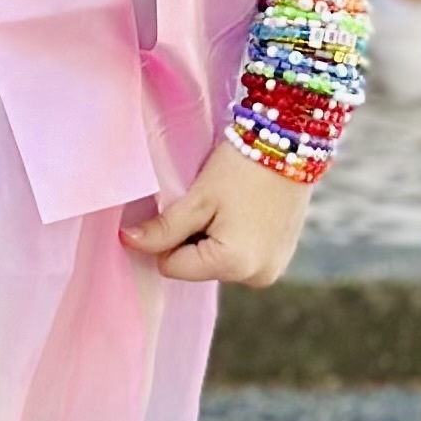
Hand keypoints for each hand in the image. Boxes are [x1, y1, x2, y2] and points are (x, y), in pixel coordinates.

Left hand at [122, 133, 314, 289]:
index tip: (187, 205)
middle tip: (211, 202)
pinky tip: (243, 210)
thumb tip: (128, 242)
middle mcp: (256, 278)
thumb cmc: (242, 166)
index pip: (172, 266)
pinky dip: (233, 238)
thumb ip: (163, 228)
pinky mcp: (281, 259)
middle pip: (196, 267)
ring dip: (213, 238)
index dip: (168, 237)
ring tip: (229, 204)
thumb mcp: (198, 197)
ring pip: (216, 262)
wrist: (292, 143)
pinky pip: (239, 257)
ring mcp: (272, 270)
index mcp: (233, 265)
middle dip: (194, 238)